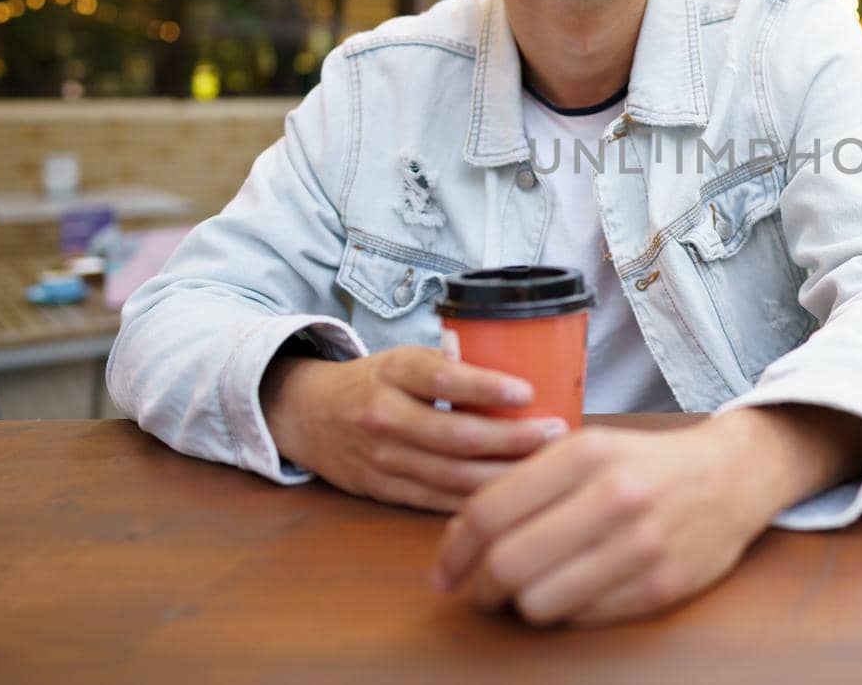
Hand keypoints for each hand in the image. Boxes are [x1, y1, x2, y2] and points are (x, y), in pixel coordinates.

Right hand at [262, 345, 566, 513]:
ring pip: (451, 475)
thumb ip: (449, 368)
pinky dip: (476, 500)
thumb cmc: (373, 381)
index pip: (443, 380)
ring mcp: (383, 459)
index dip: (486, 388)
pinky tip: (512, 494)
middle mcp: (384, 416)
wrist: (306, 415)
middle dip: (511, 439)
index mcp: (392, 373)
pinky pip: (438, 501)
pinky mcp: (384, 491)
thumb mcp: (403, 359)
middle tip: (554, 432)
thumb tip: (520, 370)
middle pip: (456, 435)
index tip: (528, 392)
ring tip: (546, 465)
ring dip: (503, 474)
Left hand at [431, 406, 861, 625]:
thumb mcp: (588, 448)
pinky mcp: (661, 586)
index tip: (445, 570)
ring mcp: (640, 545)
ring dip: (522, 605)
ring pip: (539, 601)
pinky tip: (574, 592)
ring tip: (529, 591)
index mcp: (585, 454)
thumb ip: (526, 483)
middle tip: (480, 591)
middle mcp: (613, 496)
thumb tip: (458, 535)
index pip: (489, 513)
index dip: (453, 551)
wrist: (733, 475)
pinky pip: (583, 618)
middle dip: (480, 588)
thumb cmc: (646, 463)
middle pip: (506, 563)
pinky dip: (566, 613)